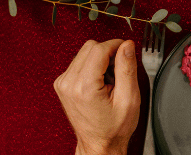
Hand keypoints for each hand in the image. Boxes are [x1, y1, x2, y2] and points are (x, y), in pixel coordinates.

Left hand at [54, 39, 139, 154]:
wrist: (98, 144)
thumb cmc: (113, 129)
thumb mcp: (129, 99)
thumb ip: (127, 68)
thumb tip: (126, 46)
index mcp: (84, 86)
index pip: (99, 48)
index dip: (116, 45)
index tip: (126, 50)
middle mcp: (69, 83)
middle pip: (90, 47)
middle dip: (108, 53)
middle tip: (118, 71)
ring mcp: (63, 83)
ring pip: (84, 52)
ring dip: (99, 60)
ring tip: (109, 80)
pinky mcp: (62, 83)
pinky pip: (78, 62)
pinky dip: (91, 66)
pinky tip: (99, 82)